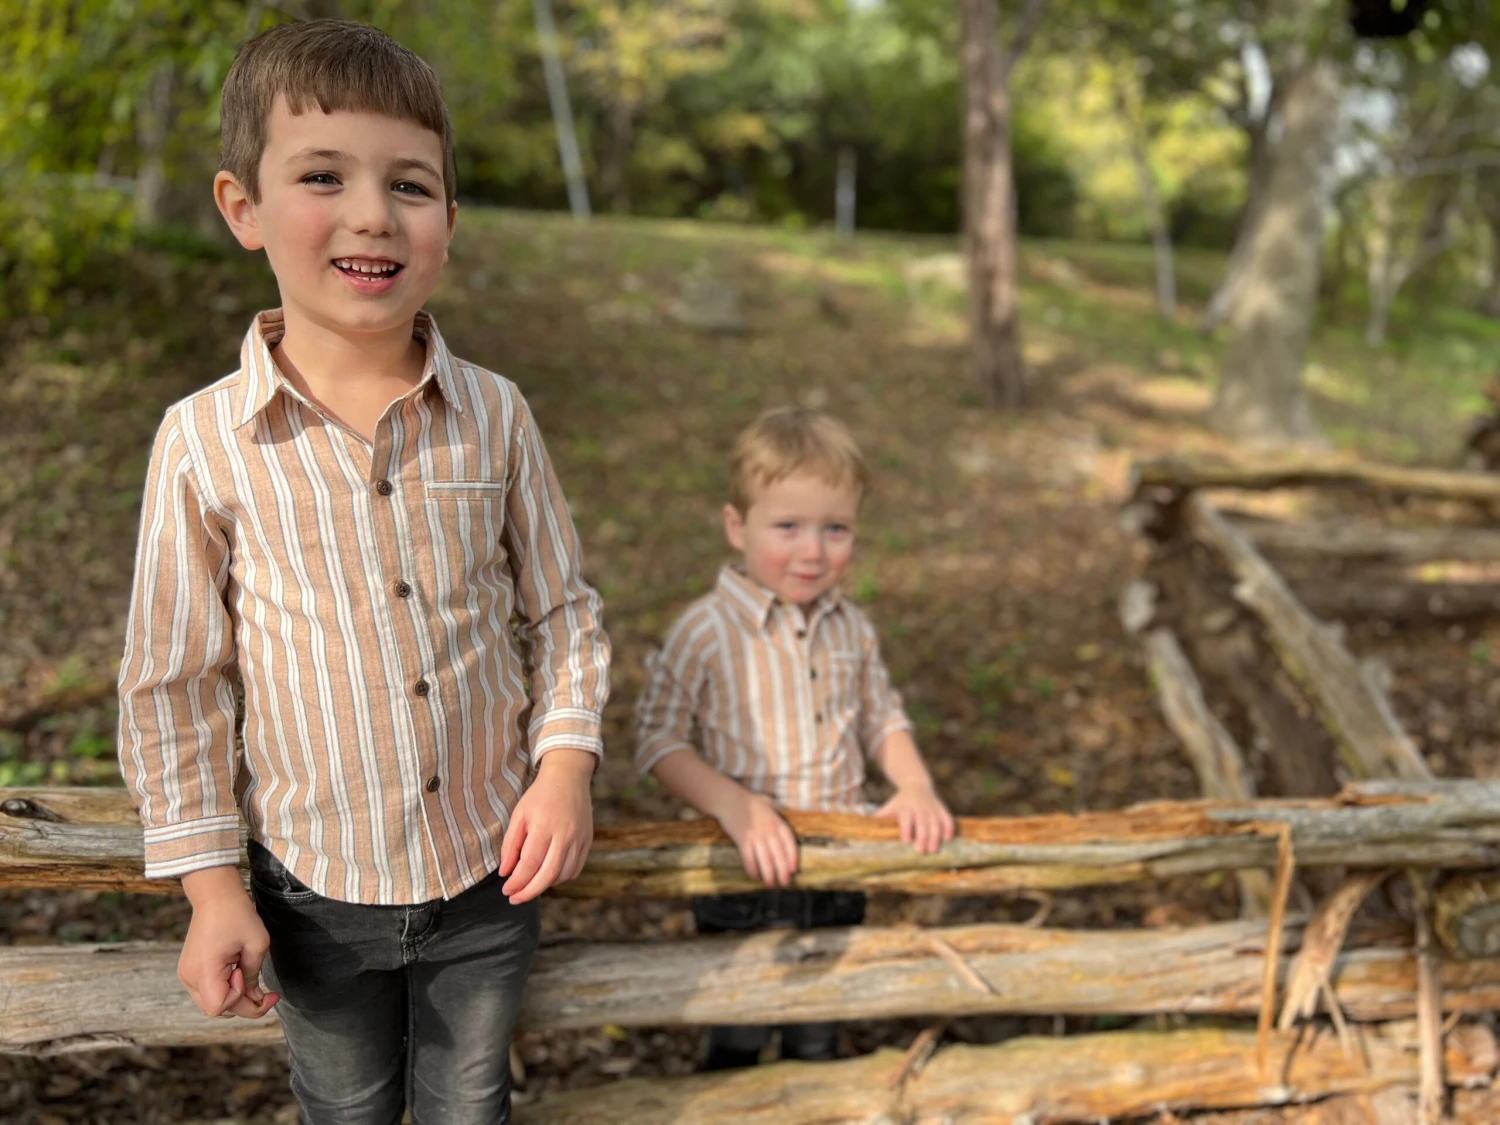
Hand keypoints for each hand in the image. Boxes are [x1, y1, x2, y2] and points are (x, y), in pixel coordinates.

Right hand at [178, 867, 279, 1019]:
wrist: (215, 896)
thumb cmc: (237, 915)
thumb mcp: (256, 944)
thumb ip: (254, 976)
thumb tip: (256, 999)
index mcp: (203, 970)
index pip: (219, 1007)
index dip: (239, 998)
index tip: (244, 973)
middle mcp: (189, 976)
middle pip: (216, 1010)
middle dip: (243, 1004)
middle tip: (266, 991)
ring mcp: (186, 975)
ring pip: (211, 1004)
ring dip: (234, 998)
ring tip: (247, 975)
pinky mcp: (188, 971)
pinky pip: (207, 992)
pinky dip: (224, 990)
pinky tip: (236, 974)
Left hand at [501, 748, 595, 903]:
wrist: (568, 778)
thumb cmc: (539, 796)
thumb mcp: (519, 815)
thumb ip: (511, 844)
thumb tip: (505, 872)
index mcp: (543, 826)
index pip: (529, 864)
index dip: (517, 882)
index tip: (507, 891)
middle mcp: (564, 835)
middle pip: (548, 875)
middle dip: (530, 892)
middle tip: (516, 899)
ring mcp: (579, 839)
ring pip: (563, 875)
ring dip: (545, 885)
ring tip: (530, 885)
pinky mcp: (588, 841)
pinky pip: (575, 869)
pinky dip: (561, 877)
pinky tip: (548, 875)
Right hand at [718, 791, 798, 887]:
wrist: (731, 800)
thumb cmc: (751, 803)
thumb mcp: (771, 806)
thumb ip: (779, 817)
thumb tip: (785, 832)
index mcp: (778, 823)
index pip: (789, 843)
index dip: (793, 858)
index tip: (794, 869)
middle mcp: (768, 831)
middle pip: (779, 855)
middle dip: (782, 872)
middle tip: (784, 883)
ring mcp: (755, 836)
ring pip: (765, 860)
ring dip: (769, 875)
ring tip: (770, 884)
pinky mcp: (742, 841)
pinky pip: (749, 859)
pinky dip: (752, 870)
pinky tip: (755, 876)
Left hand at [876, 782, 954, 854]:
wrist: (916, 785)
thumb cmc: (900, 802)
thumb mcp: (890, 806)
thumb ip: (881, 817)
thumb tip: (865, 828)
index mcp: (905, 807)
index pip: (906, 818)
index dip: (906, 828)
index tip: (906, 840)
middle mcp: (919, 808)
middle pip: (922, 822)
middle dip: (922, 836)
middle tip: (921, 851)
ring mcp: (932, 808)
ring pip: (936, 822)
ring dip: (935, 836)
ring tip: (934, 850)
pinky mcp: (942, 809)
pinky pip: (947, 818)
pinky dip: (949, 828)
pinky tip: (948, 839)